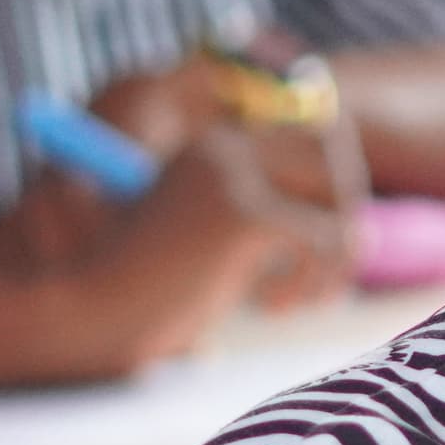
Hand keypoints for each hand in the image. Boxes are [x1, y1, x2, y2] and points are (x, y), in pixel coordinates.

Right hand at [0, 55, 364, 312]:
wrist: (83, 311)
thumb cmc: (144, 293)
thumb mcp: (213, 249)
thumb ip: (269, 227)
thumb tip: (360, 234)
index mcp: (215, 145)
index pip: (313, 134)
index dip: (337, 185)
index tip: (326, 245)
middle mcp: (226, 147)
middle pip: (336, 153)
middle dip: (345, 216)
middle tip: (321, 280)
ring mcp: (233, 175)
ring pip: (341, 199)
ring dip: (337, 257)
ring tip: (299, 298)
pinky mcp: (241, 214)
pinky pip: (327, 241)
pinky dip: (312, 282)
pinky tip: (268, 306)